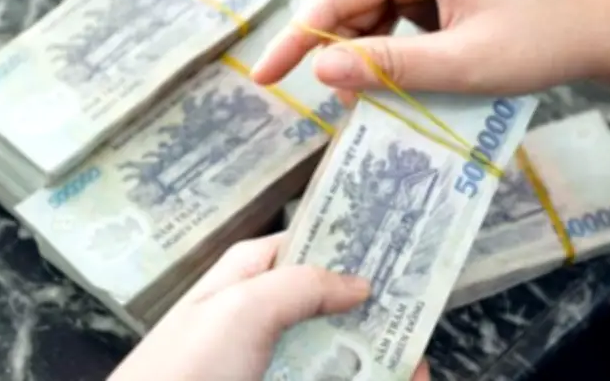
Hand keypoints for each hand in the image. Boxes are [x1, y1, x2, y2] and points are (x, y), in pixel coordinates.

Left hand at [108, 233, 430, 380]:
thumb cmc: (187, 370)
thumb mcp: (239, 309)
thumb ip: (302, 284)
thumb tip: (359, 283)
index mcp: (251, 276)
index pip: (311, 244)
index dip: (352, 242)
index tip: (402, 246)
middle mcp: (268, 314)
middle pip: (335, 302)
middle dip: (378, 310)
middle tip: (422, 317)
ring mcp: (278, 360)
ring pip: (340, 349)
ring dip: (380, 356)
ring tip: (418, 368)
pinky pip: (331, 376)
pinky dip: (365, 377)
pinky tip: (399, 378)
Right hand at [252, 0, 609, 95]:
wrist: (605, 34)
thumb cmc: (545, 39)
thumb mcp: (464, 62)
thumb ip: (391, 67)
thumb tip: (322, 73)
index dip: (300, 38)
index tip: (264, 75)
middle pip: (358, 4)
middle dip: (342, 55)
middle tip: (337, 108)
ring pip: (379, 17)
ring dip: (370, 60)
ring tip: (374, 103)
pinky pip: (406, 22)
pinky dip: (397, 55)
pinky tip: (403, 85)